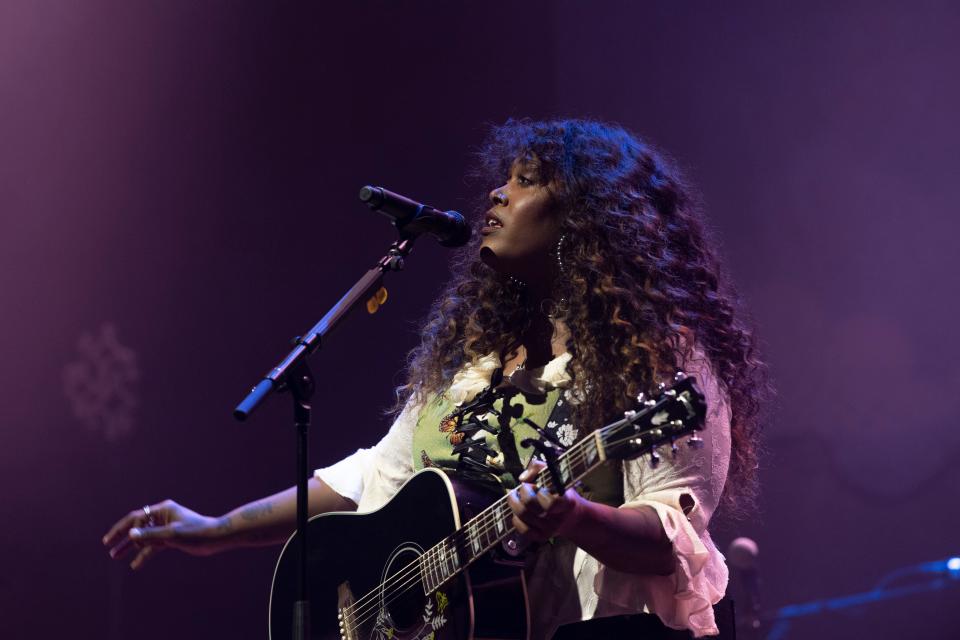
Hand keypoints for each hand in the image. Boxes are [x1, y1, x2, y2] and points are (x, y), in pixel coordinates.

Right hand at [102, 500, 228, 569]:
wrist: (216, 538)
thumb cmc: (196, 532)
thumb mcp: (172, 534)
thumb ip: (151, 535)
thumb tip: (131, 534)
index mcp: (163, 510)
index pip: (136, 517)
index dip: (122, 528)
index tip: (113, 540)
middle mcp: (163, 517)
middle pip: (137, 526)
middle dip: (122, 536)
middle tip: (107, 546)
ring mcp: (166, 528)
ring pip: (144, 537)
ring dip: (130, 546)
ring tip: (115, 556)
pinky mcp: (171, 538)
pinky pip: (153, 546)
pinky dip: (144, 554)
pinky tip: (135, 565)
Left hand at [506, 459, 585, 542]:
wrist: (574, 518)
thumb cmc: (563, 492)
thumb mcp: (557, 475)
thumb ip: (539, 467)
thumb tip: (522, 478)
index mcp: (566, 502)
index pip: (550, 503)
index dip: (537, 492)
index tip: (534, 485)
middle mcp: (558, 519)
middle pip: (529, 508)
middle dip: (521, 494)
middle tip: (523, 488)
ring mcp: (550, 530)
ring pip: (522, 517)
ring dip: (514, 503)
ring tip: (517, 496)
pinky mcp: (542, 537)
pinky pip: (522, 530)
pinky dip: (516, 519)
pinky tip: (519, 512)